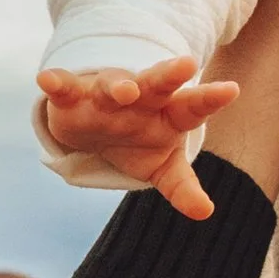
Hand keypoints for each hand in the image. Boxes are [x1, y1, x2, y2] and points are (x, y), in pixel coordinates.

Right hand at [37, 56, 242, 220]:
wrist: (97, 125)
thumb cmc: (139, 142)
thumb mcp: (163, 167)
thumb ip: (182, 187)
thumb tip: (205, 212)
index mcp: (167, 113)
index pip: (192, 106)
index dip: (210, 99)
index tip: (231, 89)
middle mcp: (140, 97)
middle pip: (156, 83)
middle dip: (168, 75)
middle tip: (185, 65)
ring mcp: (105, 94)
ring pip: (112, 84)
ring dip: (118, 86)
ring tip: (126, 91)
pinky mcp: (71, 97)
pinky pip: (64, 87)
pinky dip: (56, 82)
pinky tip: (47, 80)